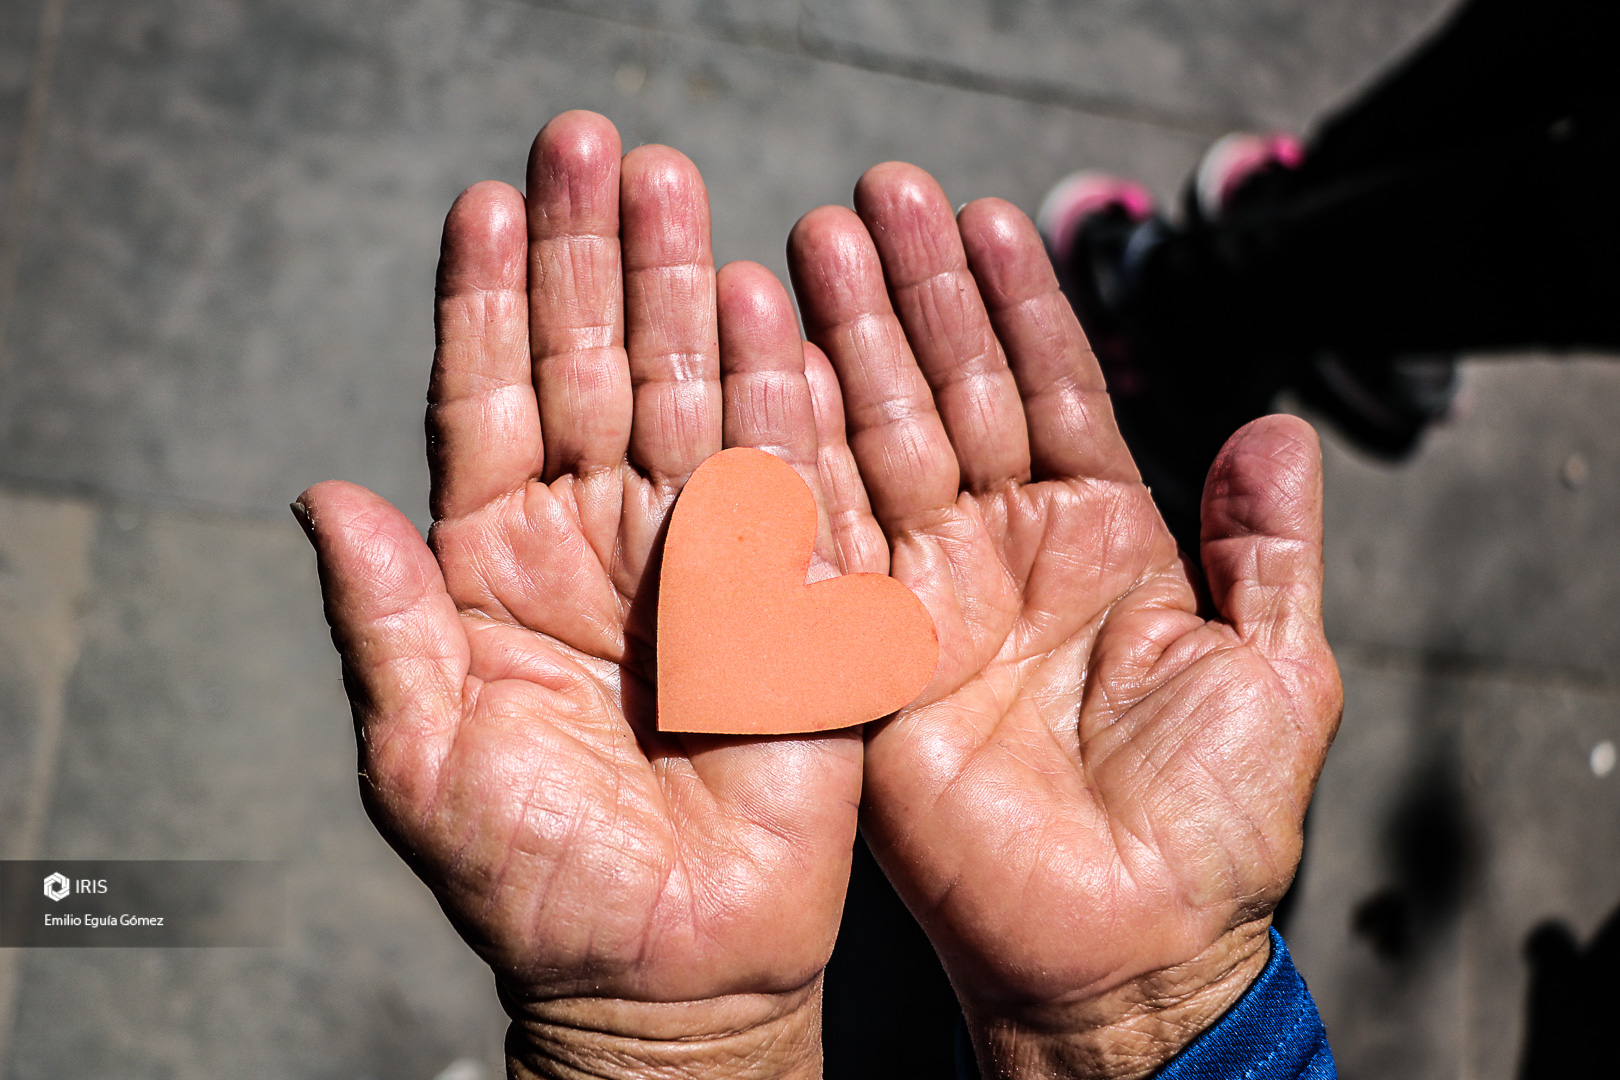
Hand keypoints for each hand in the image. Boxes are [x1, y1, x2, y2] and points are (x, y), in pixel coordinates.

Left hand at [296, 112, 867, 1079]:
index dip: (485, 301)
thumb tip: (319, 495)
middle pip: (595, 368)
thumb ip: (384, 618)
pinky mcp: (788, 597)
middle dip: (591, 255)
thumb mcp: (422, 751)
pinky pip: (785, 478)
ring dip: (681, 289)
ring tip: (670, 184)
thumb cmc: (530, 876)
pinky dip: (776, 393)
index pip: (490, 402)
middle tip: (594, 142)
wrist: (666, 967)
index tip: (489, 198)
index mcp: (499, 563)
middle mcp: (599, 538)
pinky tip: (764, 304)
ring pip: (688, 395)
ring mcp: (699, 557)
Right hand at [788, 165, 1342, 1079]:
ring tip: (813, 245)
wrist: (1122, 953)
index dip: (1023, 304)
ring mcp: (929, 598)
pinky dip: (802, 455)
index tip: (986, 217)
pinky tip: (774, 370)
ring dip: (848, 345)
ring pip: (884, 444)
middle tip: (874, 197)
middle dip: (914, 295)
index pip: (1055, 391)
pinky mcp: (864, 656)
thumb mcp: (1277, 676)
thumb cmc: (1214, 833)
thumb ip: (1267, 550)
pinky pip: (833, 540)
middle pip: (955, 393)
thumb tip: (1274, 428)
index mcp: (1104, 544)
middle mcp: (1005, 555)